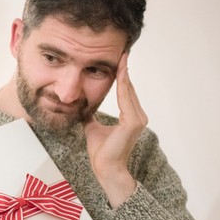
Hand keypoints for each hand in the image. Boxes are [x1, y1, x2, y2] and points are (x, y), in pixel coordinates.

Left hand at [83, 52, 147, 206]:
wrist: (105, 168)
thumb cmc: (101, 152)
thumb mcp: (92, 128)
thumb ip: (90, 116)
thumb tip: (82, 107)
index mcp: (130, 117)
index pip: (125, 92)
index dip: (121, 75)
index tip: (119, 60)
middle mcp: (138, 116)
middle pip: (129, 88)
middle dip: (125, 69)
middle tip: (123, 51)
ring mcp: (137, 119)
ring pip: (128, 91)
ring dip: (125, 74)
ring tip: (122, 57)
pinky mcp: (133, 123)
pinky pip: (126, 99)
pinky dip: (123, 85)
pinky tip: (120, 73)